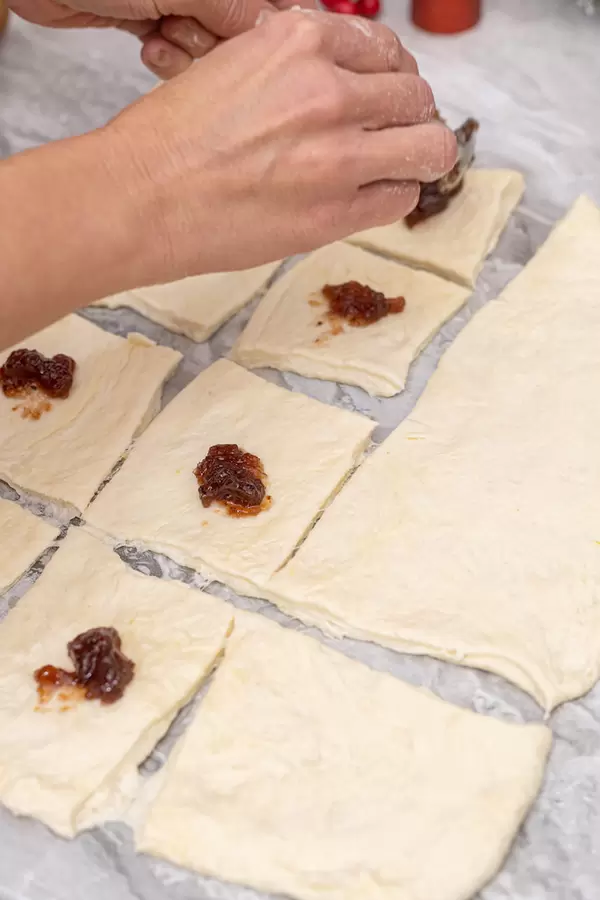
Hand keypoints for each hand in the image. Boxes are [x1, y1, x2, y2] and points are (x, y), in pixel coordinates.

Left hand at [8, 0, 316, 79]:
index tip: (269, 60)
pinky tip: (148, 43)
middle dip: (220, 46)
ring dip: (188, 55)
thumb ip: (240, 9)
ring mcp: (181, 2)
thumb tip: (283, 32)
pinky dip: (165, 59)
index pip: (279, 7)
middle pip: (247, 36)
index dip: (275, 36)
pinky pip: (179, 58)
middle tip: (189, 28)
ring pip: (212, 54)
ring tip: (162, 31)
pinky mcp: (152, 20)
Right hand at [106, 10, 456, 284]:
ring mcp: (338, 153)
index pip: (385, 49)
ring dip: (418, 155)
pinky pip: (401, 197)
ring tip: (395, 166)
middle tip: (390, 134)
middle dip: (408, 115)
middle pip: (415, 95)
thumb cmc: (170, 139)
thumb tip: (341, 85)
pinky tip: (369, 197)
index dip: (392, 76)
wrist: (140, 198)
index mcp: (299, 40)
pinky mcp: (335, 211)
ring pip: (428, 146)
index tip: (386, 95)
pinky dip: (393, 195)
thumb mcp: (234, 66)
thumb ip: (296, 69)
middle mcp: (328, 90)